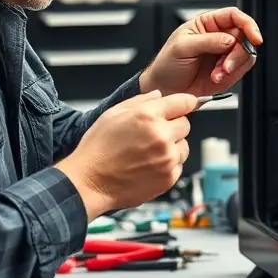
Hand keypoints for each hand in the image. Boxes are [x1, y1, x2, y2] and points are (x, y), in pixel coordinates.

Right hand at [56, 90, 197, 219]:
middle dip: (173, 126)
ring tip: (148, 152)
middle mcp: (161, 137)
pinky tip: (148, 165)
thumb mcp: (113, 114)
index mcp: (148, 116)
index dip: (185, 103)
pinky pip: (178, 165)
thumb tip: (159, 95)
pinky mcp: (168, 178)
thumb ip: (140, 101)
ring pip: (183, 146)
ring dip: (172, 147)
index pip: (183, 102)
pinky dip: (168, 165)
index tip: (187, 105)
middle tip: (153, 134)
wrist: (90, 182)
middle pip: (185, 124)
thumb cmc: (97, 149)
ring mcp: (167, 159)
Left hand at [139, 7, 261, 96]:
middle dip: (238, 53)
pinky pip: (241, 69)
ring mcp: (224, 54)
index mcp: (207, 23)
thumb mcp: (182, 47)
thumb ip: (208, 41)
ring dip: (234, 66)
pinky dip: (232, 75)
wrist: (165, 90)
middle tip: (225, 65)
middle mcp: (219, 37)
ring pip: (246, 54)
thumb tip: (230, 40)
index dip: (248, 24)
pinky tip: (217, 78)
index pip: (234, 16)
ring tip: (217, 74)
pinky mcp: (228, 71)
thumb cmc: (167, 65)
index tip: (254, 36)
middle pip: (244, 36)